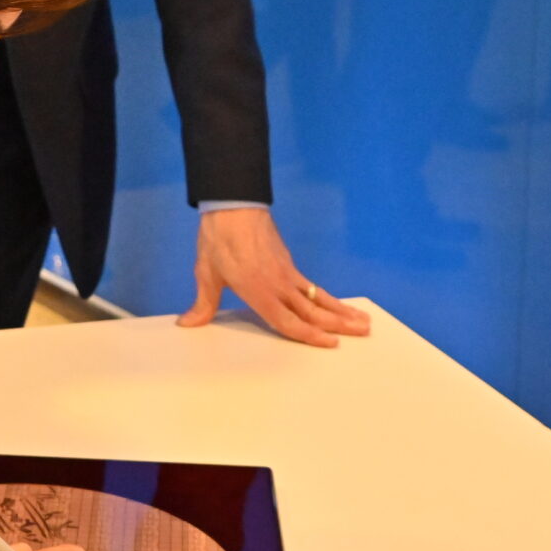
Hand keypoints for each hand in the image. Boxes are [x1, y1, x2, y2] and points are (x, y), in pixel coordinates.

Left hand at [179, 208, 368, 345]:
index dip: (309, 336)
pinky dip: (327, 298)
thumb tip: (187, 324)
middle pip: (312, 312)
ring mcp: (286, 274)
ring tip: (363, 322)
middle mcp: (278, 286)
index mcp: (258, 292)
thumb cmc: (219, 240)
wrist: (232, 207)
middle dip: (337, 325)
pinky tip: (336, 305)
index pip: (288, 321)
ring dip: (341, 312)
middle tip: (362, 335)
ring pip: (318, 299)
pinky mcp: (289, 264)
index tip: (330, 344)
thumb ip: (203, 304)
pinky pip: (312, 286)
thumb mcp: (206, 273)